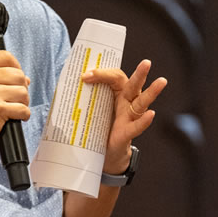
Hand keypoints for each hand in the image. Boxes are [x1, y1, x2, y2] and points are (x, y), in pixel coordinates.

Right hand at [0, 50, 30, 153]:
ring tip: (13, 109)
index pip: (6, 56)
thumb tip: (26, 79)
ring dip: (24, 103)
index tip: (16, 78)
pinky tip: (14, 118)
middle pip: (19, 75)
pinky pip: (23, 109)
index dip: (16, 66)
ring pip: (23, 92)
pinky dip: (23, 115)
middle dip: (22, 88)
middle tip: (14, 99)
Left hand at [82, 58, 166, 174]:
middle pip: (133, 85)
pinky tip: (151, 114)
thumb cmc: (96, 127)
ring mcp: (129, 118)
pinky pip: (137, 126)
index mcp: (115, 93)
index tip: (85, 76)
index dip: (101, 74)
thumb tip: (55, 91)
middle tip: (146, 62)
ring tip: (161, 81)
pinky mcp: (127, 134)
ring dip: (152, 92)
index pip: (114, 77)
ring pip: (142, 102)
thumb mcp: (86, 110)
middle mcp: (126, 102)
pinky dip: (144, 121)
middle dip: (140, 74)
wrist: (101, 153)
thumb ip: (77, 100)